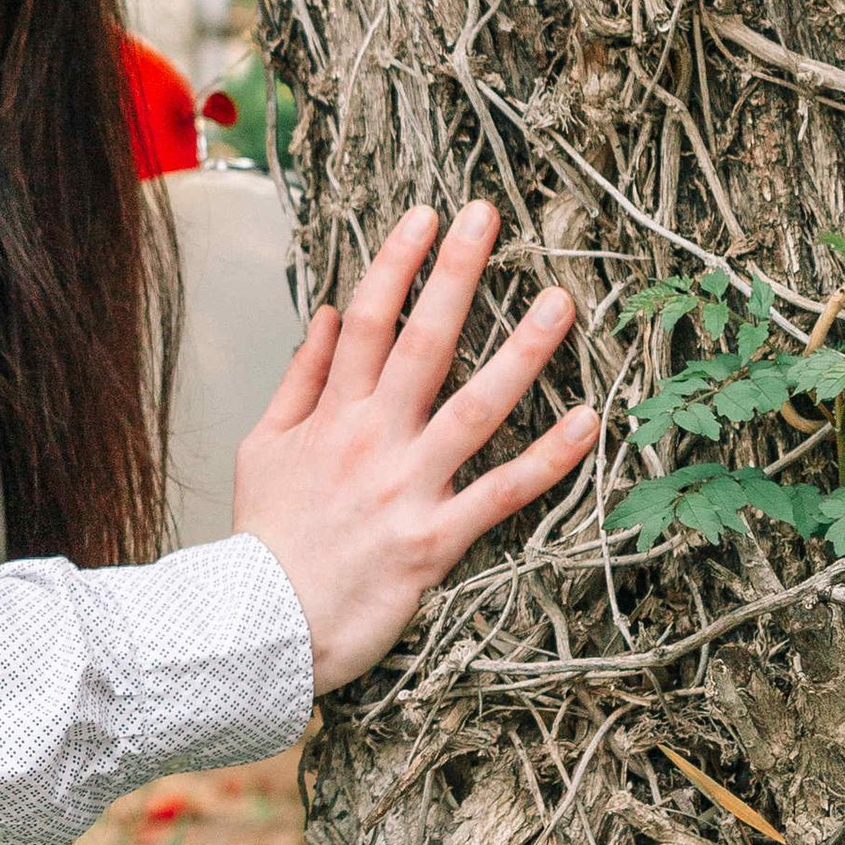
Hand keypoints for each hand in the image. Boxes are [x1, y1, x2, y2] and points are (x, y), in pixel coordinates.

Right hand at [232, 202, 595, 694]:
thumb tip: (325, 314)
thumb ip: (298, 380)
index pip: (365, 319)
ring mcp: (406, 487)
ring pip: (474, 407)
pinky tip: (587, 420)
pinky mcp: (433, 541)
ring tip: (561, 301)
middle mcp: (371, 440)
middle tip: (489, 216)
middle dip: (457, 273)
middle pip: (422, 342)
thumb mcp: (261, 449)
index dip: (397, 262)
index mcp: (330, 416)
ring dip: (522, 351)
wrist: (257, 629)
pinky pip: (501, 493)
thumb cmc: (262, 541)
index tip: (427, 215)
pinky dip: (547, 459)